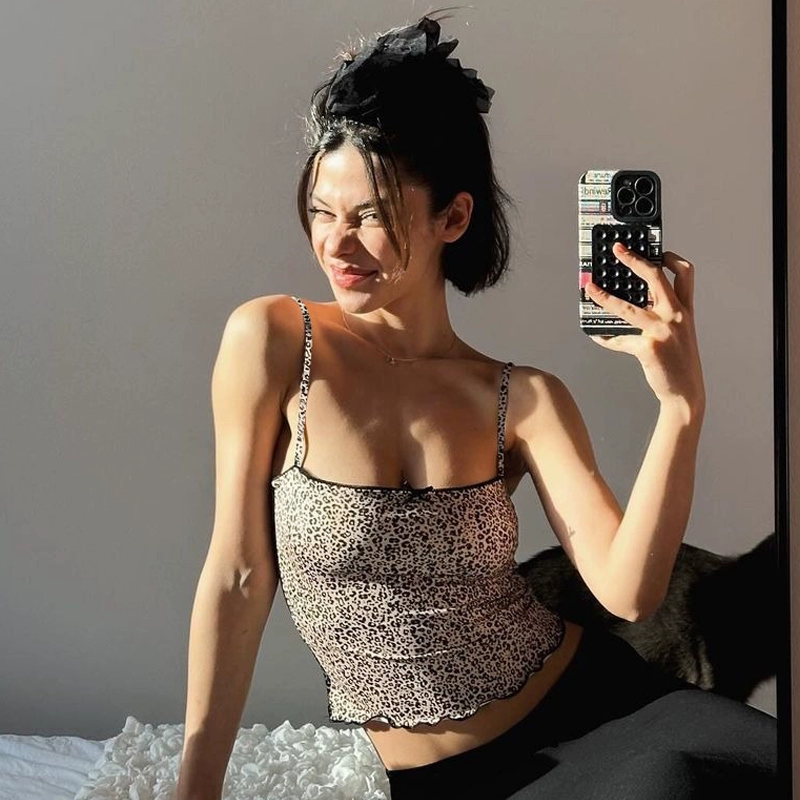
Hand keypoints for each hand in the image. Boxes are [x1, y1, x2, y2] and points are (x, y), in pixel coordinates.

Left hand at [585, 243, 704, 411]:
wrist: (685, 392)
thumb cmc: (679, 361)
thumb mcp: (678, 332)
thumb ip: (662, 313)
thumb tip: (633, 299)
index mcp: (685, 310)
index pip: (684, 273)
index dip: (670, 257)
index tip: (656, 249)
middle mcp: (676, 316)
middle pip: (655, 277)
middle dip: (634, 260)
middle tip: (616, 250)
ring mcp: (662, 331)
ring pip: (626, 308)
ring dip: (604, 297)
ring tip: (590, 289)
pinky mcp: (648, 348)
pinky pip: (618, 339)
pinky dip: (605, 338)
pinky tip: (596, 336)